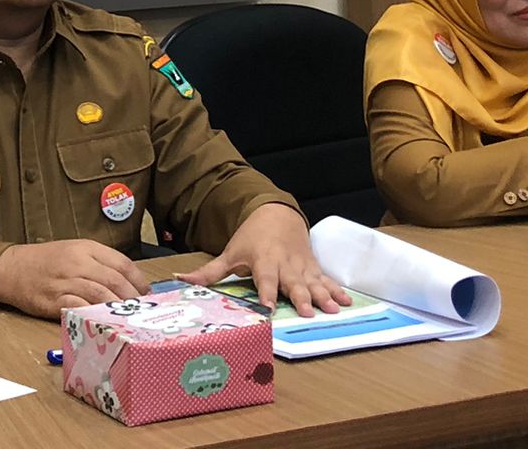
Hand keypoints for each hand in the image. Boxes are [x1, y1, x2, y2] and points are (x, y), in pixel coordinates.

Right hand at [0, 239, 147, 318]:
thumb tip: (128, 282)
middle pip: (114, 280)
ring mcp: (65, 281)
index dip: (138, 279)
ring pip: (101, 295)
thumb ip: (99, 262)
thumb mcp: (74, 251)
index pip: (121, 262)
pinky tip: (105, 322)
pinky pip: (80, 308)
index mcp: (85, 248)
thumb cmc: (46, 261)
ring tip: (128, 318)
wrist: (12, 268)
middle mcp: (77, 262)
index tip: (146, 293)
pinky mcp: (54, 300)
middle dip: (132, 297)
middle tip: (142, 310)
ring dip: (118, 308)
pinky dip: (95, 315)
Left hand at [176, 203, 348, 316]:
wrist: (277, 214)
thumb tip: (180, 279)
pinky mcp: (313, 268)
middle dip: (300, 298)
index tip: (269, 308)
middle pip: (293, 283)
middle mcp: (285, 265)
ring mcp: (302, 266)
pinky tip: (347, 302)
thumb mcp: (230, 253)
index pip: (264, 280)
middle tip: (308, 313)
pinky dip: (337, 290)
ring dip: (323, 296)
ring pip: (313, 283)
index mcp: (263, 261)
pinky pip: (326, 280)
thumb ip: (209, 271)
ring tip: (333, 310)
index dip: (266, 293)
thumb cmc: (250, 238)